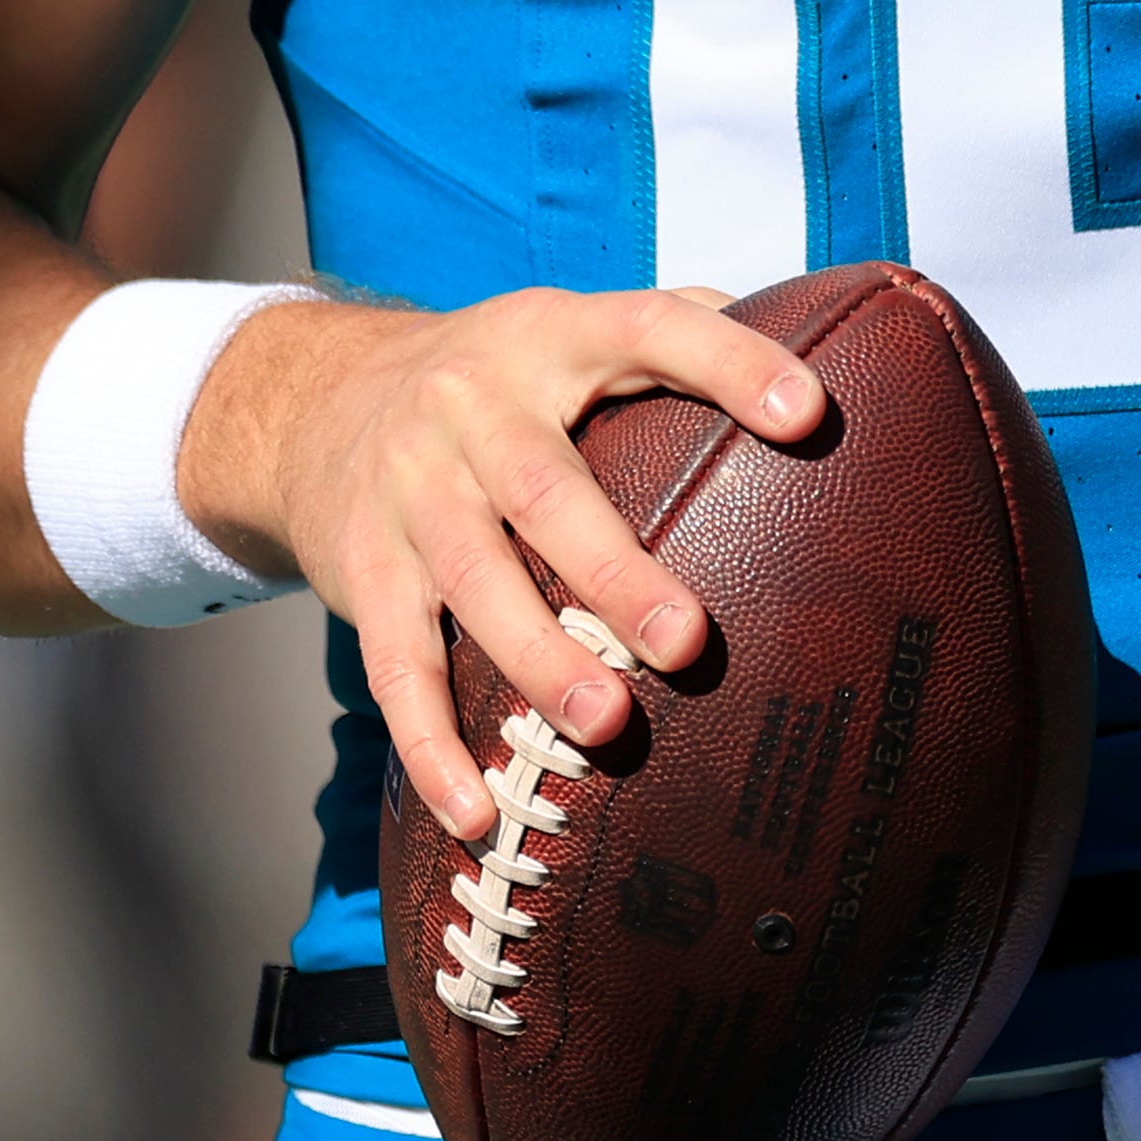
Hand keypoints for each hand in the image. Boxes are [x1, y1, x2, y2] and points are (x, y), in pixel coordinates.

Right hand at [188, 285, 825, 840]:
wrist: (317, 401)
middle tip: (690, 644)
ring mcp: (409, 489)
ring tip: (606, 726)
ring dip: (536, 661)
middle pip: (546, 487)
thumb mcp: (572, 329)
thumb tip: (824, 335)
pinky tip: (476, 813)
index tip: (811, 414)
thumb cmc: (499, 381)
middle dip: (616, 571)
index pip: (653, 326)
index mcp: (552, 335)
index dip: (732, 363)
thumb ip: (680, 331)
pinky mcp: (362, 570)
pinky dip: (430, 746)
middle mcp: (472, 405)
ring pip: (472, 580)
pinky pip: (394, 666)